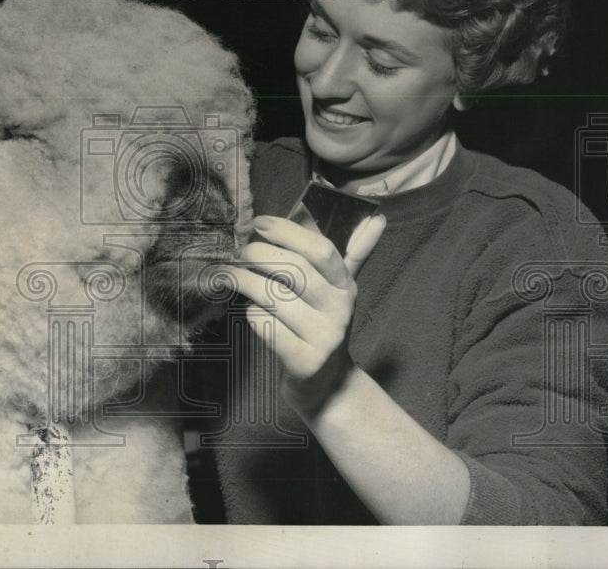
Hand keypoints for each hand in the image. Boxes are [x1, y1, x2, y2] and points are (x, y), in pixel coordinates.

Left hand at [230, 212, 386, 414]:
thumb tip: (377, 219)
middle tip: (238, 252)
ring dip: (246, 282)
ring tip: (230, 275)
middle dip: (259, 254)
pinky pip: (268, 328)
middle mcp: (340, 310)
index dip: (289, 232)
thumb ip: (353, 254)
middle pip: (294, 270)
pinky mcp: (305, 361)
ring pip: (275, 298)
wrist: (328, 388)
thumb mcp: (339, 291)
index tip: (260, 222)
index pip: (322, 249)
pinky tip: (249, 311)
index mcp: (346, 286)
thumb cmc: (322, 327)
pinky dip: (253, 315)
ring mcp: (324, 337)